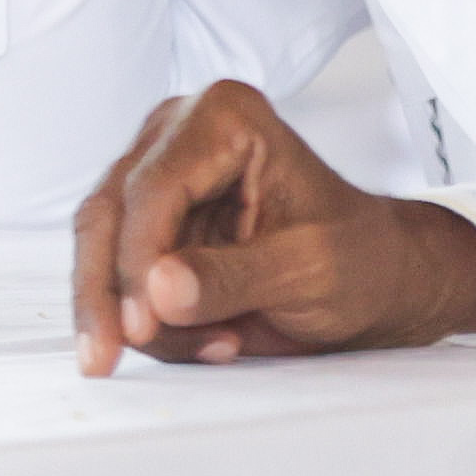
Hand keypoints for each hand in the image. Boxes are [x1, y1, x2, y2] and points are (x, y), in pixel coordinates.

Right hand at [69, 80, 475, 375]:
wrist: (375, 278)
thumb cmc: (359, 259)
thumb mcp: (308, 272)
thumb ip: (233, 278)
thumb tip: (158, 289)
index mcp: (227, 117)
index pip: (153, 189)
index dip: (136, 260)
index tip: (142, 325)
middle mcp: (180, 131)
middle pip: (109, 216)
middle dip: (113, 296)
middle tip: (113, 359)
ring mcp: (158, 175)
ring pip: (101, 252)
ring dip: (137, 316)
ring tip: (217, 346)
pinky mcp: (150, 224)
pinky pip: (116, 278)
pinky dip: (149, 322)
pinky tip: (210, 342)